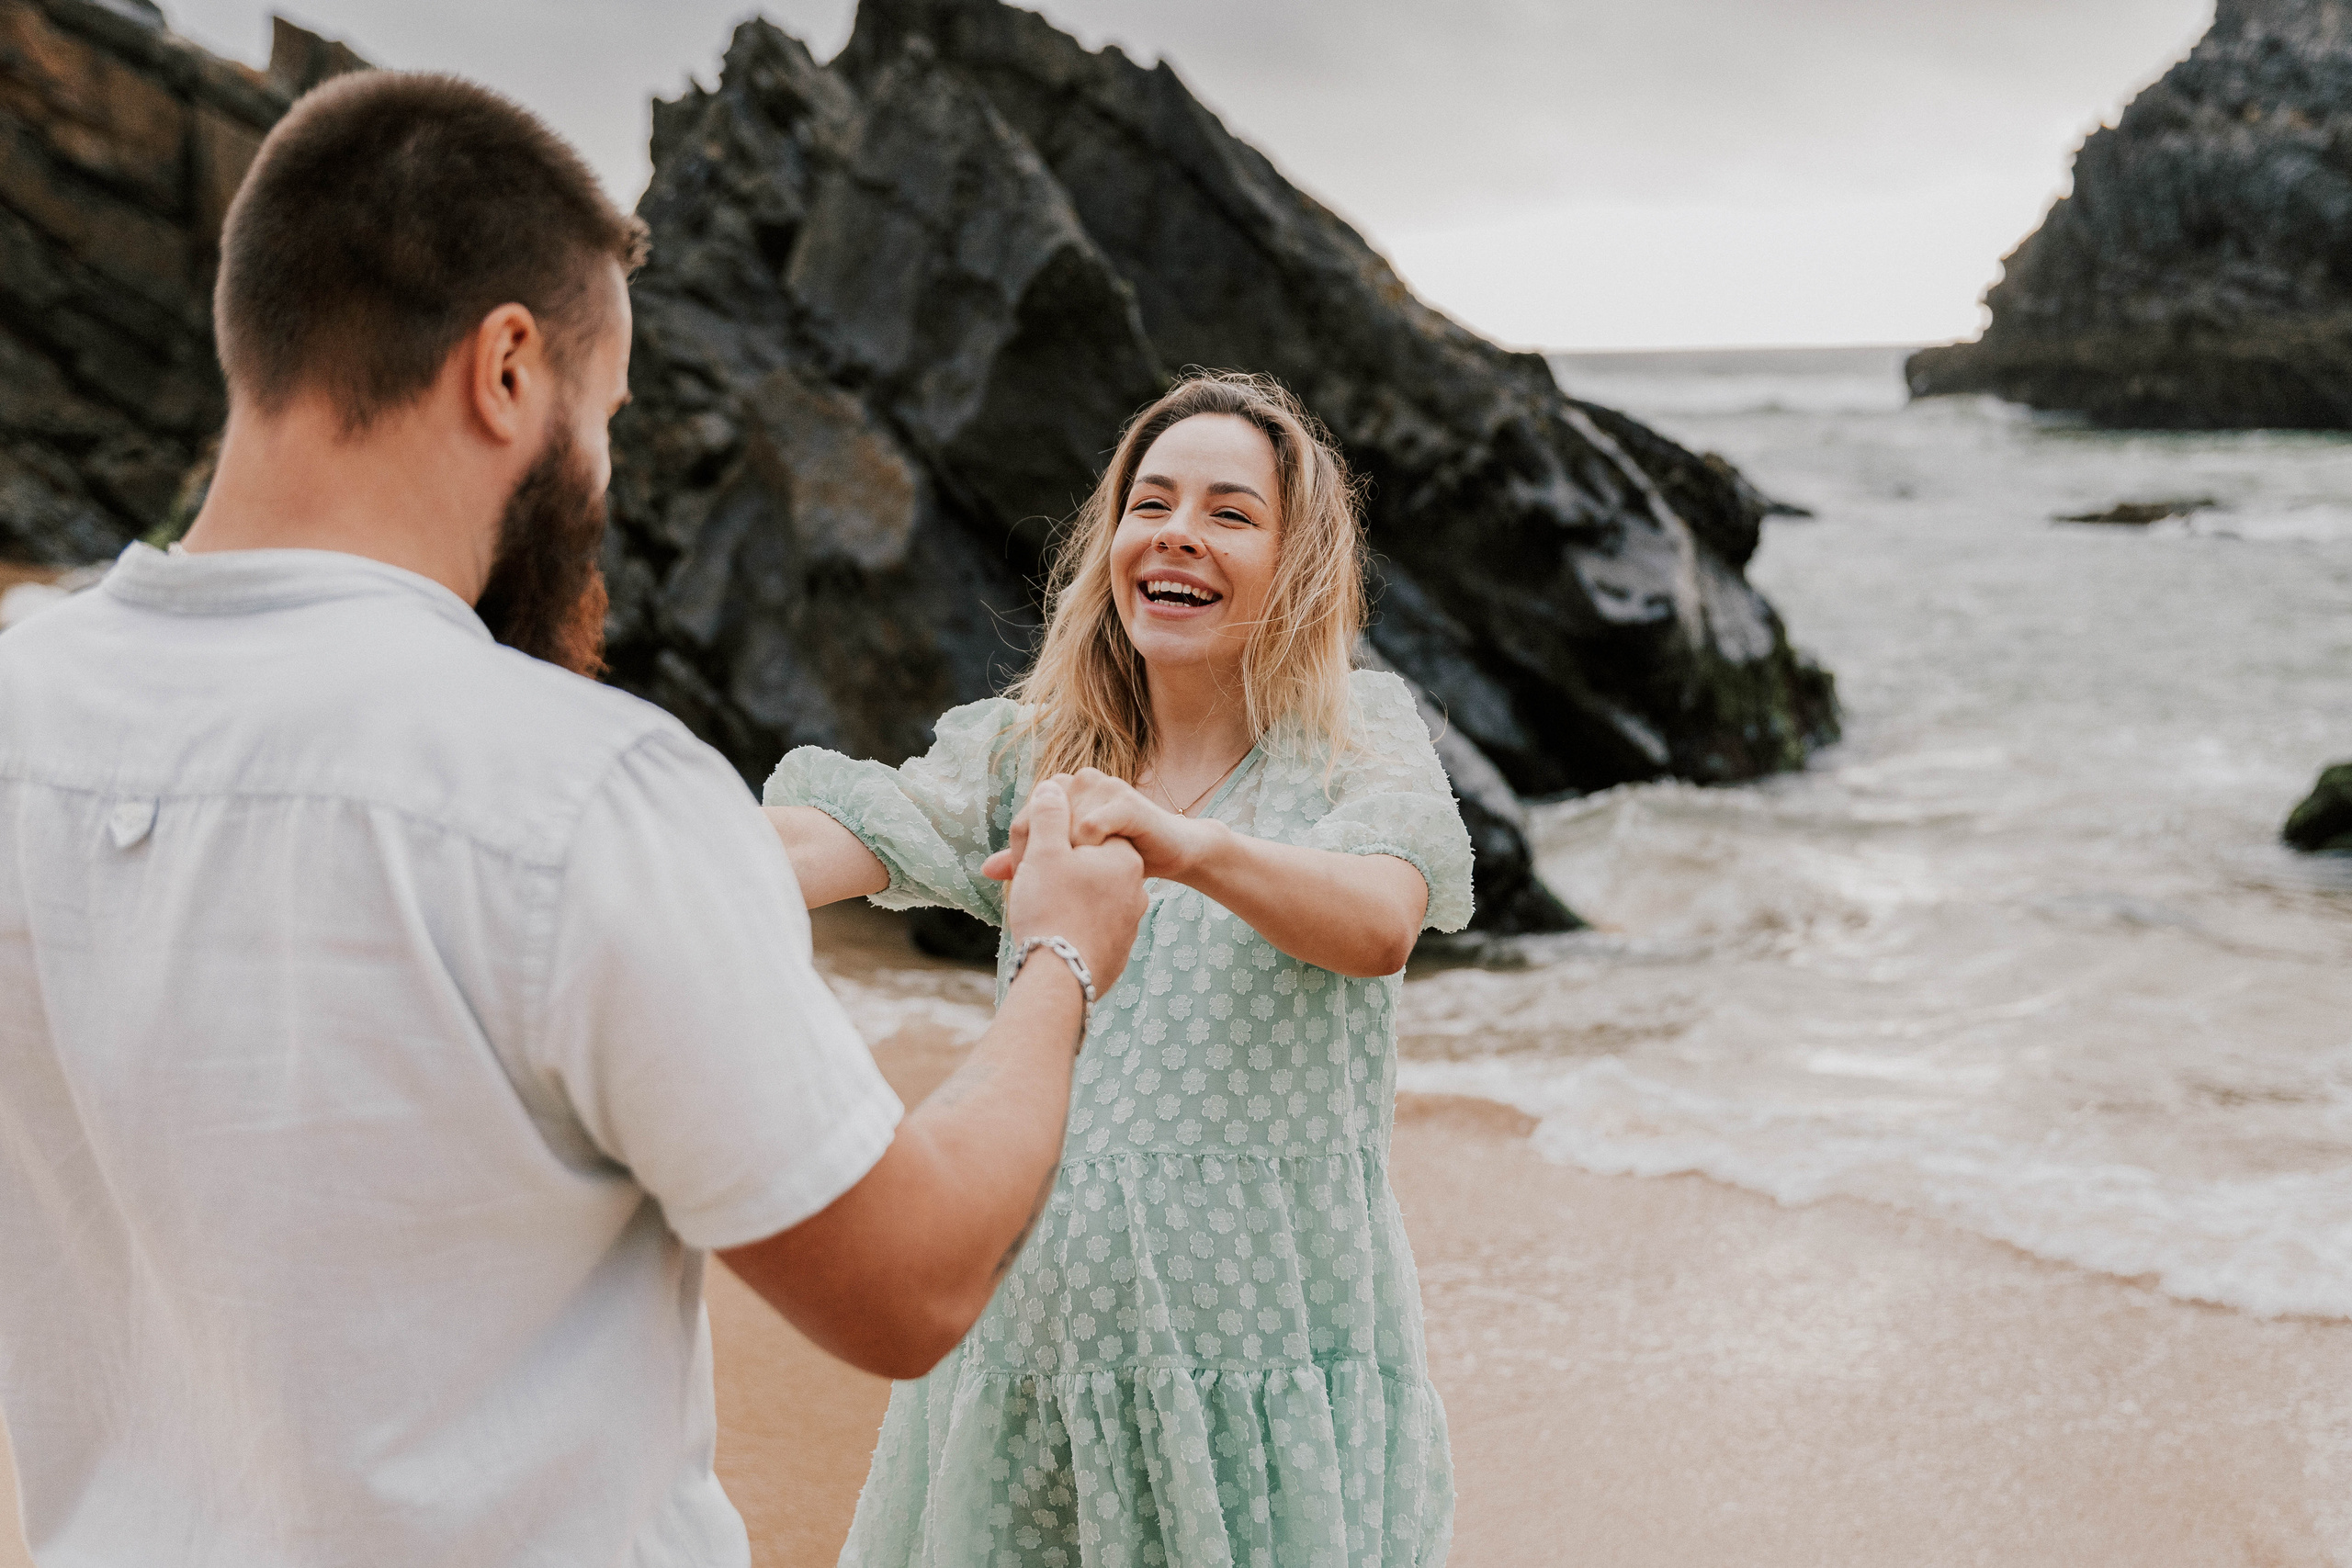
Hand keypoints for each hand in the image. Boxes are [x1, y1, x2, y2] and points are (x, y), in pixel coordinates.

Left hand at [983, 768, 1218, 885]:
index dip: (1022, 854)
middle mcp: (1080, 781)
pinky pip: (1091, 826)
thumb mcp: (1071, 860)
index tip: (1032, 884)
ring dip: (1066, 856)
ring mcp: (1102, 786)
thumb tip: (986, 869)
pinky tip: (1097, 872)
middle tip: (1051, 887)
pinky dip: (1089, 852)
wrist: (1174, 851)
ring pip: (1062, 824)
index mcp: (1064, 790)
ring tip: (1077, 881)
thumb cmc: (1121, 857)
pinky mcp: (1124, 800)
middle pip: (1039, 819)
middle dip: (1042, 856)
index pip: (1025, 819)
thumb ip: (1031, 860)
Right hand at [998, 779, 1147, 992]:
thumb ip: (1050, 814)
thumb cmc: (1051, 910)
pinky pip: (1090, 926)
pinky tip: (1050, 932)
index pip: (1088, 831)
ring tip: (1035, 910)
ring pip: (1088, 896)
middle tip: (1027, 882)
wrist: (1060, 981)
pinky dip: (1070, 924)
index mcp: (1125, 859)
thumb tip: (1053, 787)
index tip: (1031, 853)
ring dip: (1061, 897)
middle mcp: (1136, 889)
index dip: (1054, 837)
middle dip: (1056, 868)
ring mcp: (1129, 923)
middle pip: (1088, 865)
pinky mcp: (1118, 950)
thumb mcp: (1045, 852)